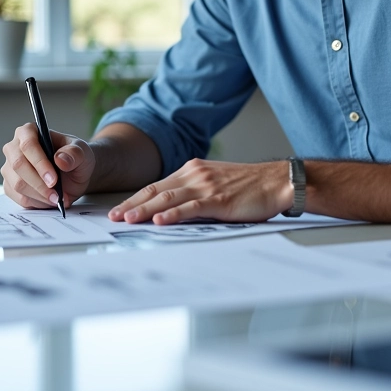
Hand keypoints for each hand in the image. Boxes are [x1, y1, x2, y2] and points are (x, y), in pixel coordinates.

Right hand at [1, 123, 94, 209]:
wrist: (74, 173)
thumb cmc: (75, 156)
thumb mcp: (82, 151)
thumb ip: (74, 153)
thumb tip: (60, 159)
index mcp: (29, 132)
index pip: (28, 145)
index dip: (40, 163)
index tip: (53, 179)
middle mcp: (14, 148)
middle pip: (18, 165)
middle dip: (39, 183)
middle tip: (57, 194)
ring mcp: (9, 168)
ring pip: (17, 184)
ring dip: (39, 195)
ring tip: (58, 198)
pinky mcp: (10, 186)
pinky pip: (18, 198)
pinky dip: (36, 202)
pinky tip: (50, 200)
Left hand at [108, 159, 291, 223]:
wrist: (277, 182)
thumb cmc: (249, 186)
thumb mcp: (216, 182)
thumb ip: (194, 191)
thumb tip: (171, 208)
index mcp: (193, 169)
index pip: (157, 185)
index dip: (136, 198)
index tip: (119, 210)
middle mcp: (196, 175)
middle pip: (157, 190)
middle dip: (132, 204)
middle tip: (113, 218)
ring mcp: (207, 186)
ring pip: (169, 198)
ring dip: (145, 210)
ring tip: (128, 219)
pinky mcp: (220, 200)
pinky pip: (191, 207)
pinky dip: (173, 215)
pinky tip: (160, 221)